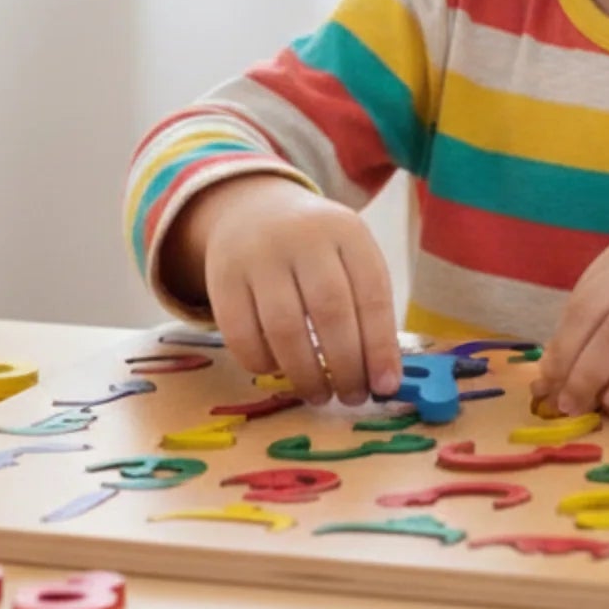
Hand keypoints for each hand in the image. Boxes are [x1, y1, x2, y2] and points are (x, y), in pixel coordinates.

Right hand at [183, 175, 402, 405]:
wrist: (254, 212)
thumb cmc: (316, 249)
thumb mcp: (349, 257)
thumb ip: (367, 307)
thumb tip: (383, 378)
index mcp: (346, 231)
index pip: (371, 293)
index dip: (380, 345)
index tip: (385, 386)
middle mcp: (303, 237)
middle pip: (330, 310)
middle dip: (346, 365)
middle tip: (352, 397)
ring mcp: (259, 255)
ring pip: (284, 327)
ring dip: (306, 374)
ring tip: (320, 394)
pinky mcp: (223, 278)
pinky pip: (241, 334)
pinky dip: (263, 363)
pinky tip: (278, 370)